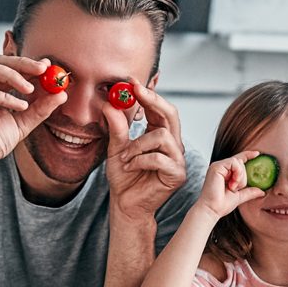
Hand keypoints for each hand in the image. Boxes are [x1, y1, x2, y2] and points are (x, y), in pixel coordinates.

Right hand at [0, 55, 67, 179]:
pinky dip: (3, 96)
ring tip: (30, 89)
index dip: (28, 64)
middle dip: (22, 64)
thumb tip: (61, 95)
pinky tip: (19, 105)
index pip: (9, 67)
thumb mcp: (23, 123)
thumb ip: (40, 109)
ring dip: (13, 76)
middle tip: (43, 69)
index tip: (48, 66)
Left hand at [104, 79, 187, 219]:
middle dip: (153, 101)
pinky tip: (130, 167)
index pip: (160, 109)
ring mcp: (178, 159)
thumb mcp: (116, 148)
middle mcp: (173, 144)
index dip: (148, 94)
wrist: (125, 204)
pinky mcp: (177, 174)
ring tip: (125, 157)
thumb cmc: (124, 177)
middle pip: (171, 114)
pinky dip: (140, 160)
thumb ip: (116, 128)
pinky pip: (160, 158)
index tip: (132, 81)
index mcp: (161, 134)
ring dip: (138, 144)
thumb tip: (109, 104)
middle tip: (135, 92)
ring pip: (162, 136)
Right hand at [193, 151, 265, 219]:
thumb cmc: (222, 204)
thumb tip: (262, 192)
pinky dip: (237, 173)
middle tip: (235, 188)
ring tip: (232, 187)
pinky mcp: (216, 166)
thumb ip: (250, 192)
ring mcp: (217, 166)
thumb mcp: (240, 196)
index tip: (257, 153)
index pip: (237, 160)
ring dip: (240, 176)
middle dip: (242, 177)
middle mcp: (220, 167)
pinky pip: (234, 162)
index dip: (247, 155)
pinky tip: (232, 183)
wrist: (212, 210)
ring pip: (238, 162)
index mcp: (224, 172)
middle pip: (240, 162)